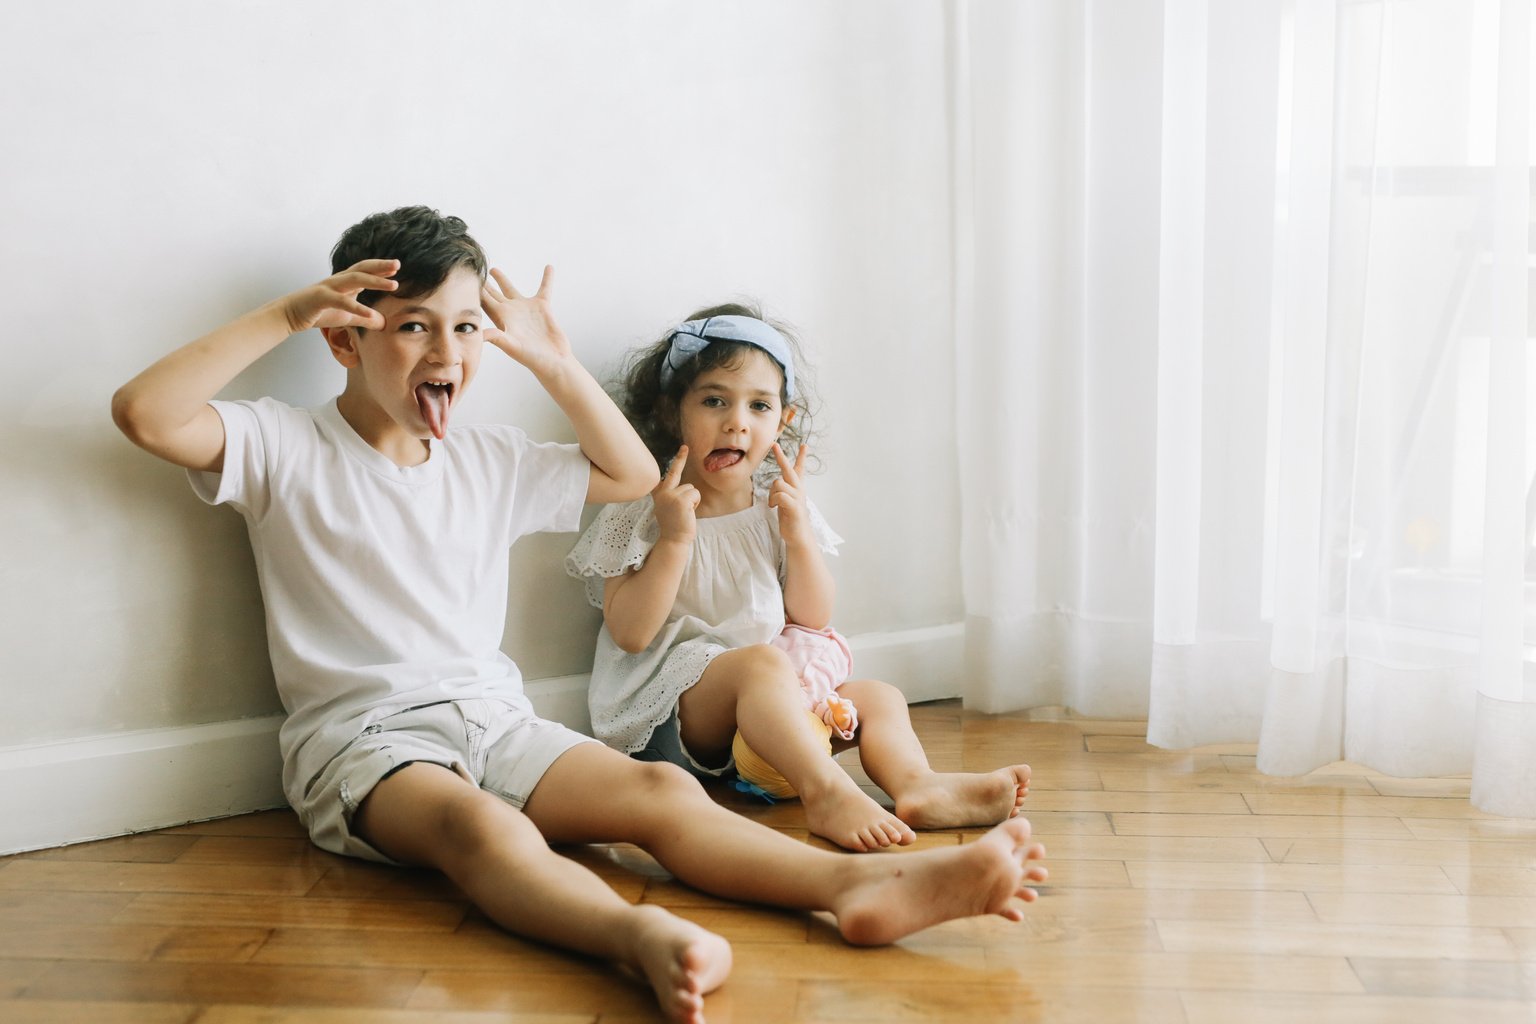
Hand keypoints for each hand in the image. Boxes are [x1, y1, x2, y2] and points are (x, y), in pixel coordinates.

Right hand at [280, 259, 397, 333]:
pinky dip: (358, 308)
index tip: (397, 267)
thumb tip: (383, 323)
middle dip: (380, 266)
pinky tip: (372, 315)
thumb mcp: (347, 317)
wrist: (289, 314)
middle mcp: (338, 280)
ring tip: (393, 285)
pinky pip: (341, 301)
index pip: (364, 270)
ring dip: (375, 281)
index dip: (380, 267)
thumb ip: (364, 318)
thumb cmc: (319, 312)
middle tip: (398, 264)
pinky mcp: (321, 298)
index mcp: (344, 282)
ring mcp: (329, 287)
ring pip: (355, 279)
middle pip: (362, 268)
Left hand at [481, 265, 571, 375]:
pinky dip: (547, 278)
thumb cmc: (532, 357)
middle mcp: (511, 312)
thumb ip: (497, 337)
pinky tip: (549, 266)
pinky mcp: (543, 307)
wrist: (553, 361)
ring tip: (493, 269)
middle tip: (471, 271)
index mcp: (501, 318)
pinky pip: (545, 288)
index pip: (483, 301)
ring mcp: (526, 309)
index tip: (464, 278)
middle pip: (492, 294)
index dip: (474, 290)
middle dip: (482, 284)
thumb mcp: (512, 346)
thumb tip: (479, 334)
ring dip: (502, 280)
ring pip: (511, 290)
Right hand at [652, 446, 700, 542]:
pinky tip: (688, 513)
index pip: (666, 474)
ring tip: (685, 512)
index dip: (676, 461)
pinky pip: (695, 494)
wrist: (673, 539)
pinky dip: (696, 503)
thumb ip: (670, 496)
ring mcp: (671, 496)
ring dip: (692, 500)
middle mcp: (663, 492)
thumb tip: (681, 491)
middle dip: (680, 458)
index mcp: (659, 494)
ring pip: (691, 488)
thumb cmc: (674, 525)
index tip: (682, 448)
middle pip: (675, 472)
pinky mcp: (681, 500)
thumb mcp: (667, 508)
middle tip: (685, 447)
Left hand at [769, 441, 813, 543]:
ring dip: (771, 494)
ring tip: (773, 504)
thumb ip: (782, 490)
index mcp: (797, 487)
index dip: (802, 456)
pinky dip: (773, 500)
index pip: (800, 469)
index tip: (804, 445)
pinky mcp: (794, 507)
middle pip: (788, 469)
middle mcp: (799, 489)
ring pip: (778, 483)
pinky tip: (774, 507)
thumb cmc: (790, 518)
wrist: (797, 535)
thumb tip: (776, 482)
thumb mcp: (785, 501)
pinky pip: (779, 495)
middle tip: (774, 444)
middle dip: (780, 456)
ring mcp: (798, 497)